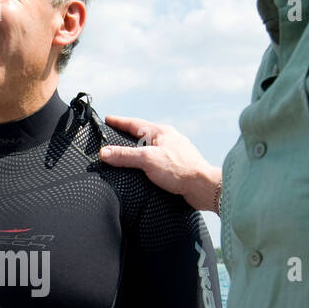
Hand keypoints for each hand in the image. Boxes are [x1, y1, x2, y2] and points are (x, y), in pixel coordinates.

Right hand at [99, 115, 221, 213]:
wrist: (204, 188)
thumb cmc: (180, 170)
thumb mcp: (147, 160)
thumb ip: (125, 156)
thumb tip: (104, 152)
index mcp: (161, 132)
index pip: (134, 124)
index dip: (119, 122)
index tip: (107, 120)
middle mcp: (168, 140)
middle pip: (142, 135)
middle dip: (127, 136)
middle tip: (113, 137)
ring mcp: (173, 153)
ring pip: (150, 148)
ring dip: (137, 151)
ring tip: (125, 155)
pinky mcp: (176, 167)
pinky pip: (156, 161)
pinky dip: (146, 163)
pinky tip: (143, 172)